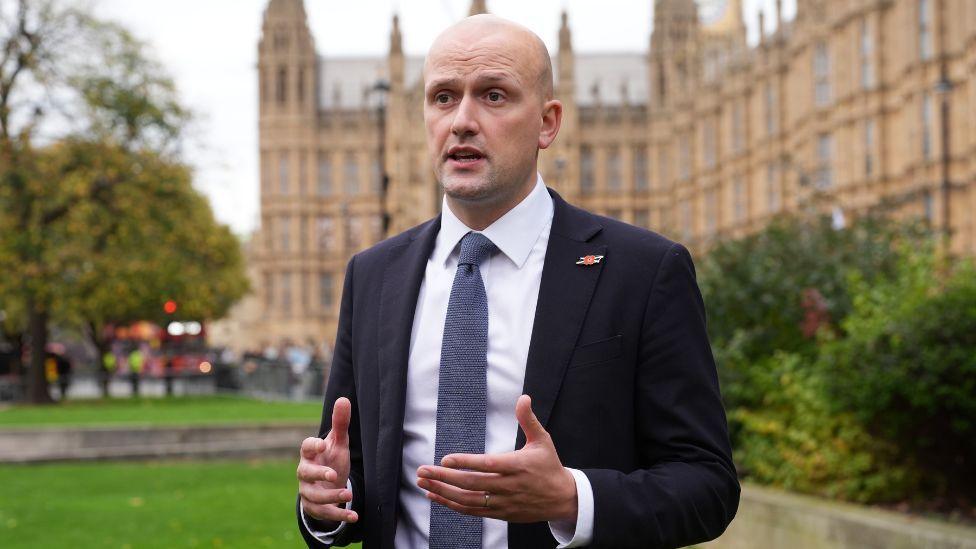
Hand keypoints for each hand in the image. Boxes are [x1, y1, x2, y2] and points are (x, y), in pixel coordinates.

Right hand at [297, 397, 358, 522]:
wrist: (327, 484)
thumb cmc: (331, 459)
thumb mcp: (338, 442)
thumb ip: (340, 423)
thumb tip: (343, 399)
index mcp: (310, 454)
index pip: (305, 447)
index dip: (312, 446)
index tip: (322, 444)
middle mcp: (305, 473)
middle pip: (305, 474)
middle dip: (318, 475)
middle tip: (333, 475)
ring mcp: (308, 491)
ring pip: (314, 496)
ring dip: (331, 497)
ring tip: (348, 495)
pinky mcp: (314, 507)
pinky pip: (323, 513)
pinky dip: (339, 515)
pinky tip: (354, 516)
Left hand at [416, 395, 577, 522]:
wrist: (562, 499)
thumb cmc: (549, 466)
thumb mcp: (543, 440)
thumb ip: (528, 419)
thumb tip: (523, 398)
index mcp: (518, 466)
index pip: (488, 465)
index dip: (466, 463)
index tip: (445, 459)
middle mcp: (509, 486)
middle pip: (472, 484)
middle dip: (444, 478)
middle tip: (422, 471)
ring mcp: (503, 503)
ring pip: (468, 501)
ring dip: (443, 493)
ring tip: (424, 484)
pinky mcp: (500, 514)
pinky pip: (472, 511)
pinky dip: (452, 505)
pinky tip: (437, 497)